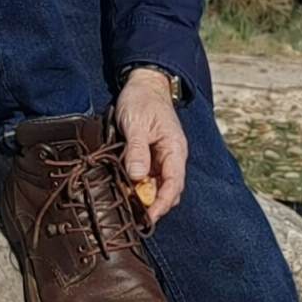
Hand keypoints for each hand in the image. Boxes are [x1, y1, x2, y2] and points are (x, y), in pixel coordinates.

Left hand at [115, 68, 187, 225]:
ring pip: (158, 186)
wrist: (144, 84)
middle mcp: (172, 156)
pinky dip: (140, 186)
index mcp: (174, 149)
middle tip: (134, 216)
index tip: (148, 217)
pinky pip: (149, 177)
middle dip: (153, 205)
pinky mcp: (152, 156)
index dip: (162, 204)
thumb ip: (137, 149)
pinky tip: (127, 189)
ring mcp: (163, 157)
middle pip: (168, 190)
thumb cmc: (142, 100)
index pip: (174, 184)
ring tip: (129, 205)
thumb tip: (136, 176)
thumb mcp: (136, 123)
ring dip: (146, 197)